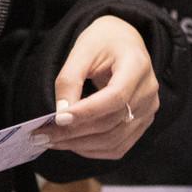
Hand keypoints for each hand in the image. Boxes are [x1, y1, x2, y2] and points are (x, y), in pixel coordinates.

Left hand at [36, 16, 158, 159]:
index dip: (87, 112)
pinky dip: (94, 150)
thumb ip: (70, 79)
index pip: (115, 97)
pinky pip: (119, 146)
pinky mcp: (142, 122)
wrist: (124, 42)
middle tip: (43, 135)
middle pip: (112, 122)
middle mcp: (148, 91)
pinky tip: (72, 144)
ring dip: (80, 145)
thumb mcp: (82, 50)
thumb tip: (61, 114)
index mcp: (137, 65)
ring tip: (52, 141)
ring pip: (114, 140)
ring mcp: (148, 109)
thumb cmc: (102, 41)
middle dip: (75, 132)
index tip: (58, 119)